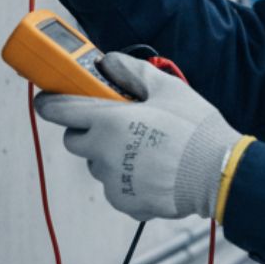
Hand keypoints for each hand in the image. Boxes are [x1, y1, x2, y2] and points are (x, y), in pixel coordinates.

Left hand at [35, 53, 242, 221]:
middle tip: (114, 124)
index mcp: (107, 121)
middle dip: (86, 130)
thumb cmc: (194, 129)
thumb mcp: (167, 88)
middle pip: (73, 140)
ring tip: (144, 150)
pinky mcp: (124, 201)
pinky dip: (126, 179)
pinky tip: (152, 171)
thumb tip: (109, 62)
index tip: (47, 100)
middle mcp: (102, 152)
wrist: (217, 173)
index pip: (57, 110)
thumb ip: (131, 70)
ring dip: (108, 155)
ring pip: (96, 164)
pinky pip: (114, 187)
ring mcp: (112, 181)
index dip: (49, 103)